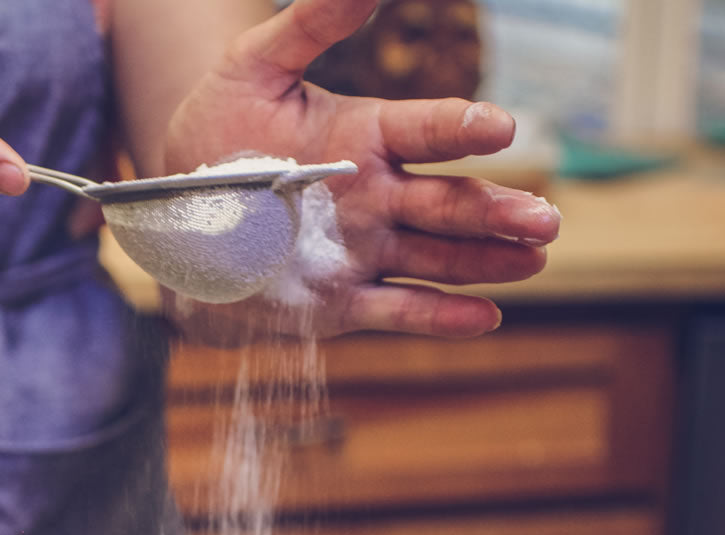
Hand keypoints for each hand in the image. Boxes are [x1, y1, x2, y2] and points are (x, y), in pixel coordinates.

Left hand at [160, 0, 559, 340]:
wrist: (179, 206)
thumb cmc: (218, 127)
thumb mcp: (253, 68)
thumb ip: (309, 24)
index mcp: (369, 135)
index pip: (430, 129)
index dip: (466, 127)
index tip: (501, 126)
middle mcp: (379, 195)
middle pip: (450, 202)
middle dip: (497, 210)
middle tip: (545, 217)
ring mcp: (366, 249)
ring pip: (439, 256)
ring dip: (486, 260)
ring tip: (534, 259)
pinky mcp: (340, 300)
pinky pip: (396, 308)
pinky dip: (438, 316)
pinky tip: (485, 317)